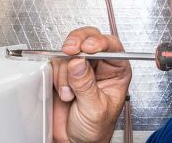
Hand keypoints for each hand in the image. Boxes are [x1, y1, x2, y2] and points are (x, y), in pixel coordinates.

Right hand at [49, 26, 131, 142]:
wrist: (76, 141)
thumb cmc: (95, 129)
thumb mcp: (95, 109)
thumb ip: (87, 85)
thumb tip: (79, 63)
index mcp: (116, 71)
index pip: (111, 46)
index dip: (100, 42)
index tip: (88, 48)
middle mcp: (98, 66)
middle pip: (89, 39)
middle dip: (78, 42)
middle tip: (70, 50)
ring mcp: (79, 67)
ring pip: (69, 51)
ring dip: (65, 71)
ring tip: (70, 93)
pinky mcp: (62, 72)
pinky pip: (55, 63)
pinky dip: (56, 75)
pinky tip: (63, 91)